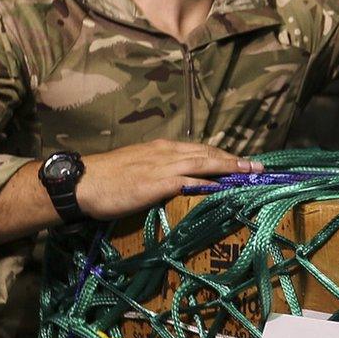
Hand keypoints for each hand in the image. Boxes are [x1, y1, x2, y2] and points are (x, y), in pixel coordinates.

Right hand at [76, 139, 262, 219]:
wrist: (80, 183)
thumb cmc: (105, 179)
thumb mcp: (136, 168)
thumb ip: (157, 173)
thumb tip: (175, 184)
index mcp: (160, 149)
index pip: (199, 149)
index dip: (221, 155)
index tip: (240, 161)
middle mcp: (165, 153)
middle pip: (207, 153)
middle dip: (234, 160)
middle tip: (258, 167)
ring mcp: (162, 167)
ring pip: (203, 163)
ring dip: (229, 168)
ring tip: (250, 173)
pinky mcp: (156, 183)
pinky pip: (189, 182)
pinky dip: (209, 183)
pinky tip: (224, 188)